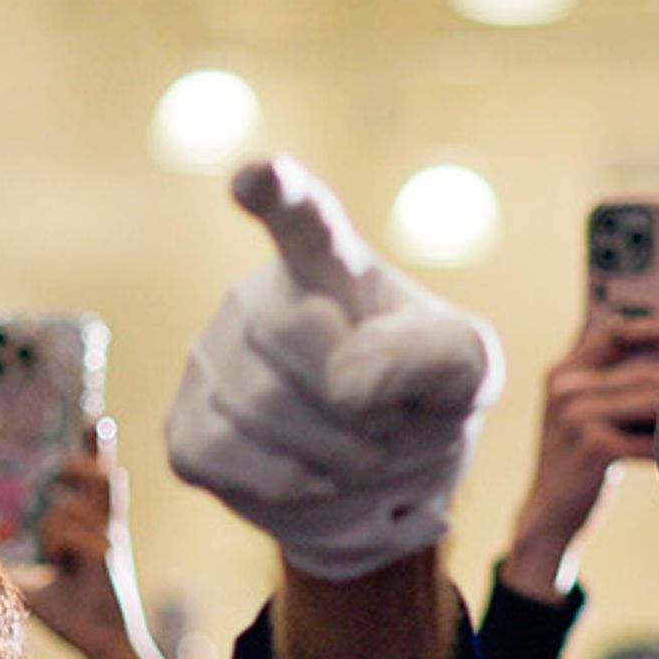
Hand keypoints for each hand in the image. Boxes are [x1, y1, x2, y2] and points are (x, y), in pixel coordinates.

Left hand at [18, 431, 148, 658]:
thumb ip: (8, 568)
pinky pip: (71, 532)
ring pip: (69, 508)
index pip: (93, 481)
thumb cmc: (71, 618)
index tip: (93, 418)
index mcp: (90, 530)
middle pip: (99, 477)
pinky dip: (62, 544)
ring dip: (54, 526)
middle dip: (86, 457)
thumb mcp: (29, 587)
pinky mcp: (107, 552)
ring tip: (57, 556)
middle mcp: (102, 528)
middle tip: (71, 453)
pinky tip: (63, 562)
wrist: (99, 643)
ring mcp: (107, 537)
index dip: (94, 449)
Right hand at [166, 157, 504, 581]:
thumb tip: (347, 379)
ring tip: (358, 455)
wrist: (384, 483)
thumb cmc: (425, 400)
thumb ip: (444, 357)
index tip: (258, 175)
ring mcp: (213, 358)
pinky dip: (279, 482)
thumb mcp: (471, 371)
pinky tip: (310, 478)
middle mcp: (258, 296)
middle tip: (389, 423)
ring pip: (258, 405)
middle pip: (294, 334)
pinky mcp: (187, 425)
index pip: (303, 215)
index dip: (279, 190)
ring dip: (332, 455)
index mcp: (333, 264)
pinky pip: (218, 452)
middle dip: (360, 400)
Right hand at [503, 310, 658, 597]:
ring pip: (652, 400)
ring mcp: (576, 416)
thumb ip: (614, 385)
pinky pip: (650, 437)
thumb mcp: (583, 415)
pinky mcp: (593, 446)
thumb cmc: (579, 463)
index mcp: (562, 372)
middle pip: (643, 371)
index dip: (654, 326)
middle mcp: (565, 388)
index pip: (614, 332)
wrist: (549, 515)